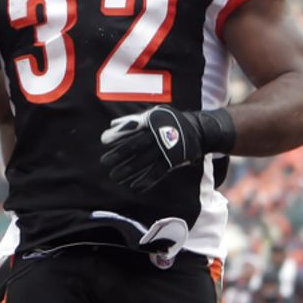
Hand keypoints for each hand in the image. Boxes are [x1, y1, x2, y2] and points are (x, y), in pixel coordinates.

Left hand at [100, 105, 233, 190]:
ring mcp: (166, 148)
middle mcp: (158, 134)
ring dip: (128, 170)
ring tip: (115, 177)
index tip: (103, 140)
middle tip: (104, 162)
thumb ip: (133, 121)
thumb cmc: (169, 122)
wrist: (199, 129)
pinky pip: (158, 172)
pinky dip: (146, 180)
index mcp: (152, 122)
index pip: (132, 128)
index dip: (118, 134)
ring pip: (144, 161)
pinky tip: (134, 186)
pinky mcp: (173, 160)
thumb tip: (111, 125)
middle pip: (136, 145)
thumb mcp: (153, 116)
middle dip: (119, 154)